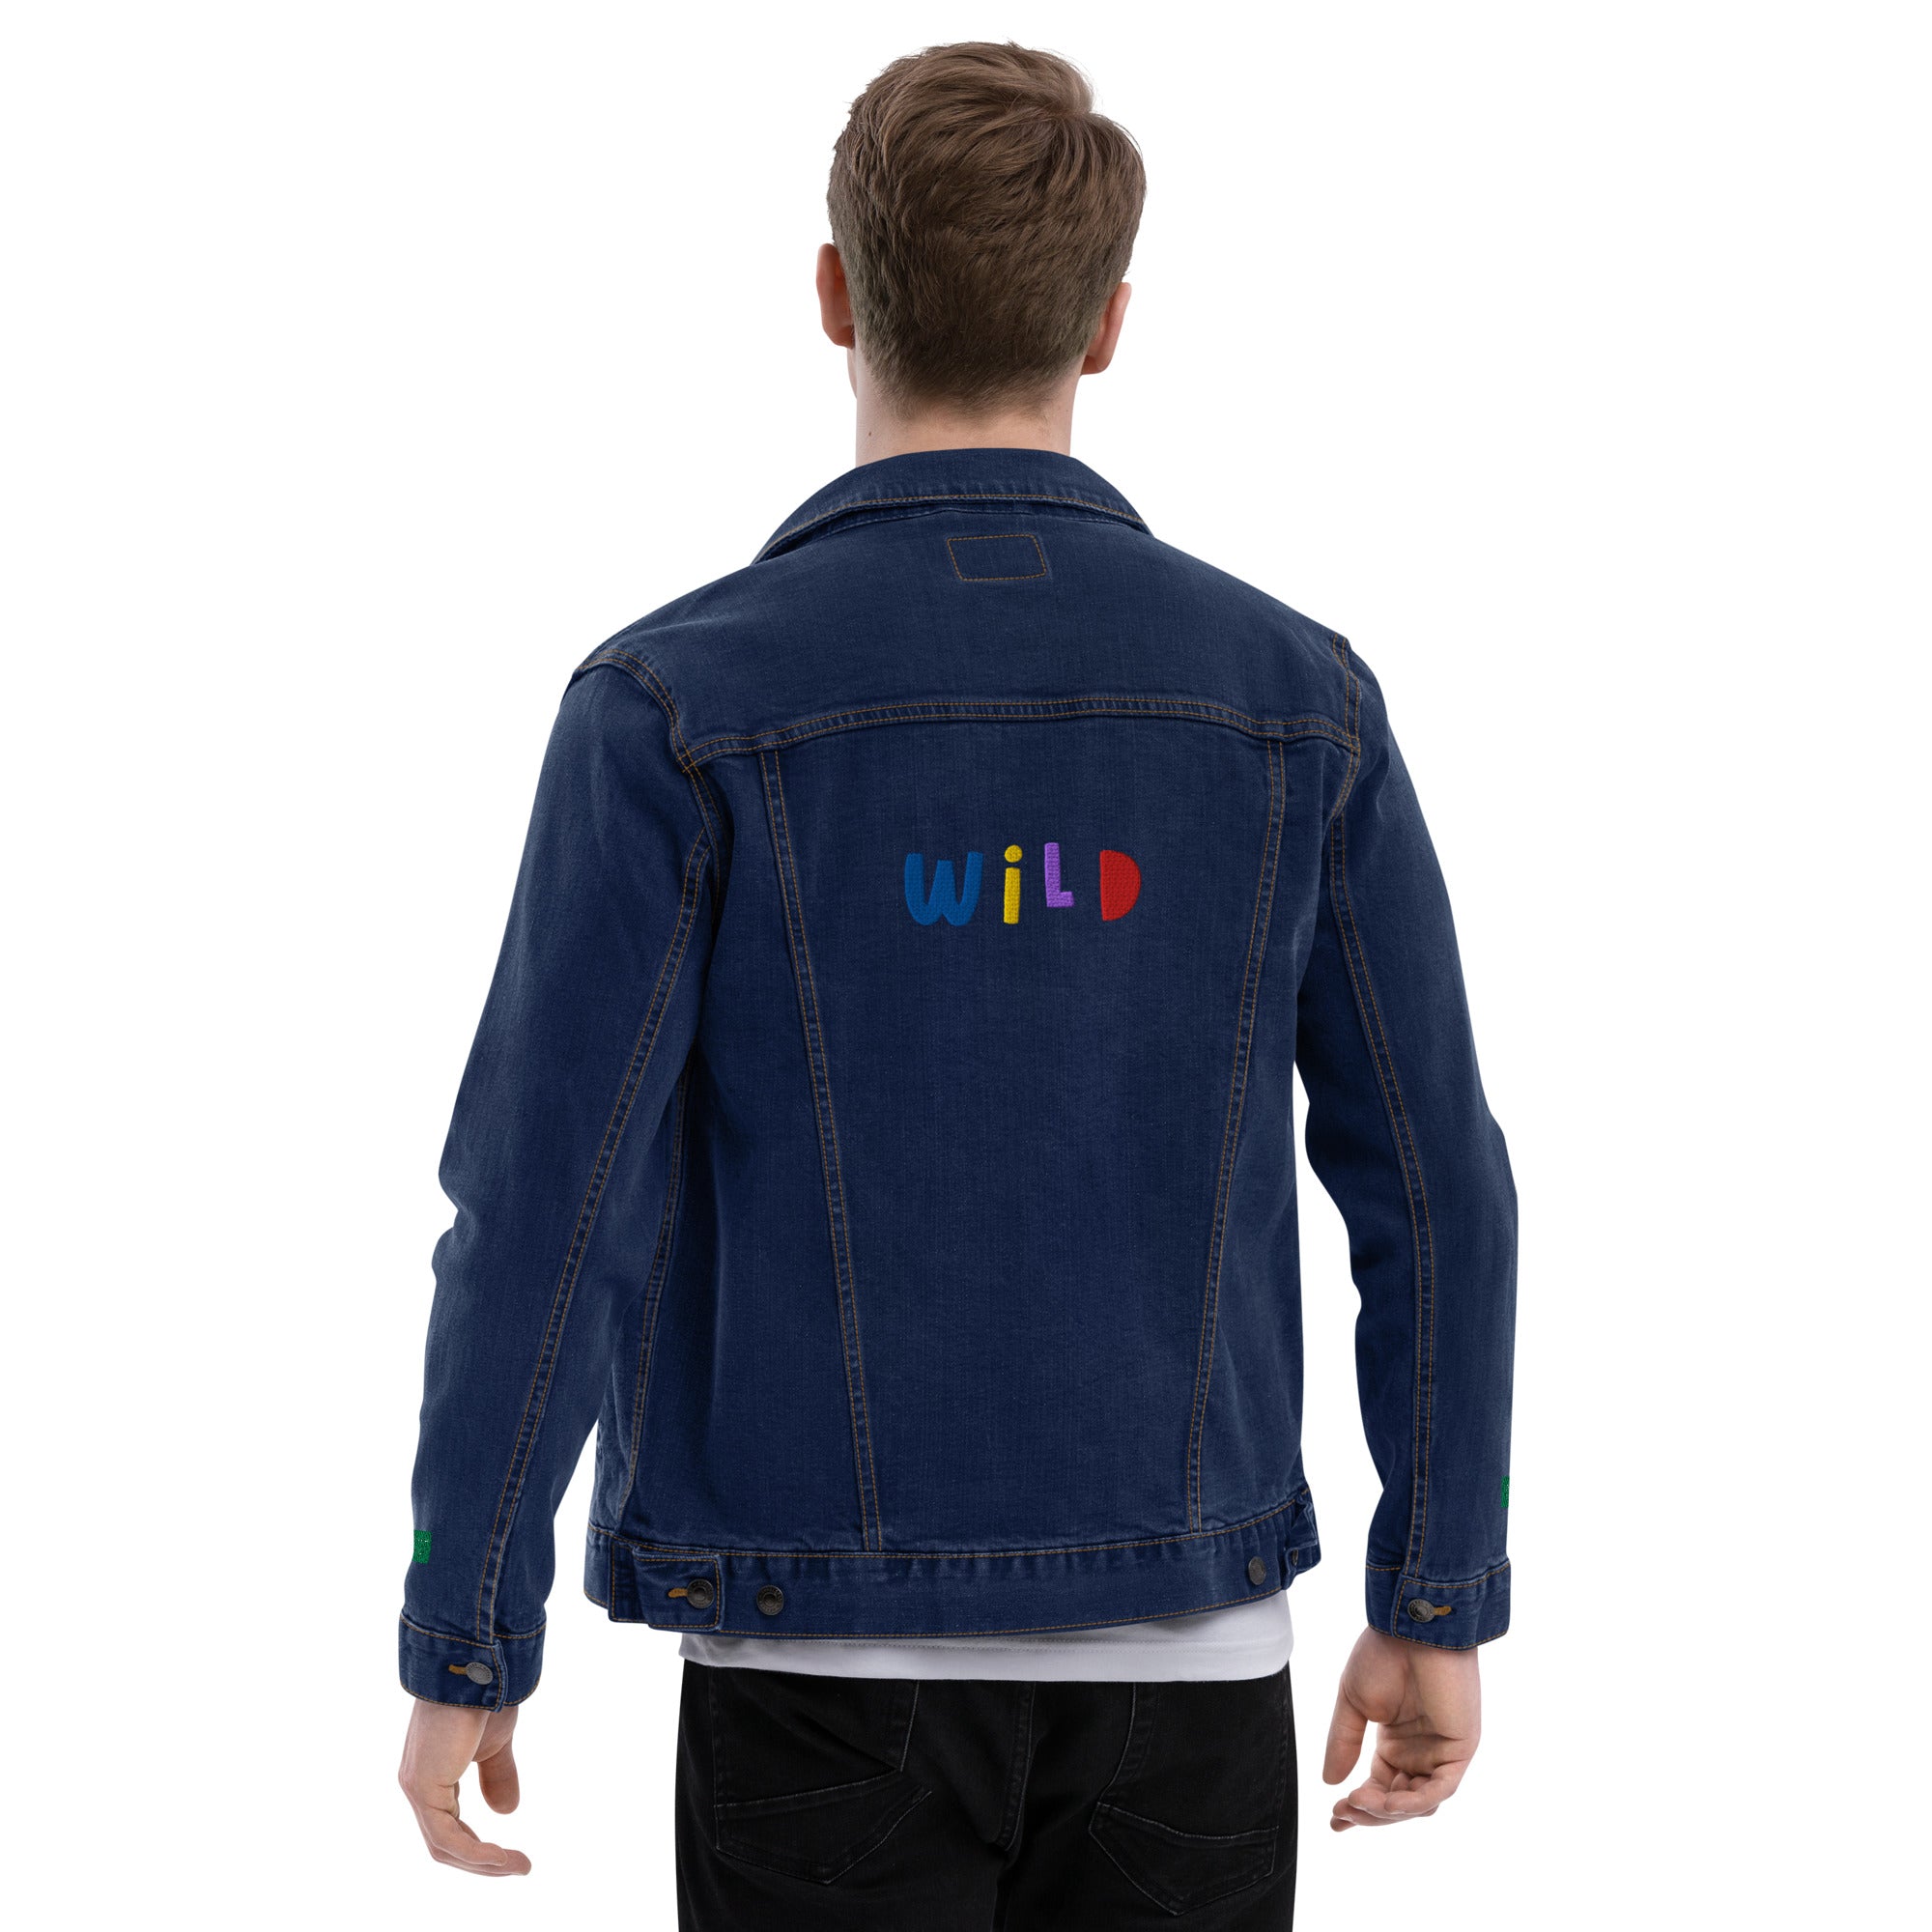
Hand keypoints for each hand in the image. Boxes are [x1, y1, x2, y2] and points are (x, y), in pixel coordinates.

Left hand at [398, 1697, 530, 1874]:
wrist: (477, 1668)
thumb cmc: (485, 1696)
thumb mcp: (496, 1745)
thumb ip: (497, 1776)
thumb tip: (506, 1812)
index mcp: (433, 1774)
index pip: (451, 1827)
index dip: (480, 1848)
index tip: (512, 1856)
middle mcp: (419, 1784)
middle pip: (446, 1843)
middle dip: (485, 1862)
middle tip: (521, 1867)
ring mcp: (417, 1787)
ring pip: (445, 1846)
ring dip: (485, 1863)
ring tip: (520, 1866)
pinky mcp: (422, 1787)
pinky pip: (446, 1837)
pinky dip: (475, 1853)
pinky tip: (501, 1857)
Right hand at [1322, 1626, 1480, 1830]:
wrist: (1412, 1627)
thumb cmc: (1383, 1654)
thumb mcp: (1354, 1702)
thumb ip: (1344, 1742)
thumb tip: (1329, 1782)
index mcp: (1396, 1742)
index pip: (1379, 1787)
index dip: (1358, 1807)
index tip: (1334, 1818)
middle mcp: (1419, 1752)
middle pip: (1398, 1802)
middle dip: (1370, 1814)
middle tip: (1342, 1815)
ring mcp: (1441, 1753)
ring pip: (1419, 1802)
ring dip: (1388, 1811)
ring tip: (1358, 1803)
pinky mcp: (1460, 1749)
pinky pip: (1440, 1789)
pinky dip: (1414, 1800)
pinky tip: (1385, 1800)